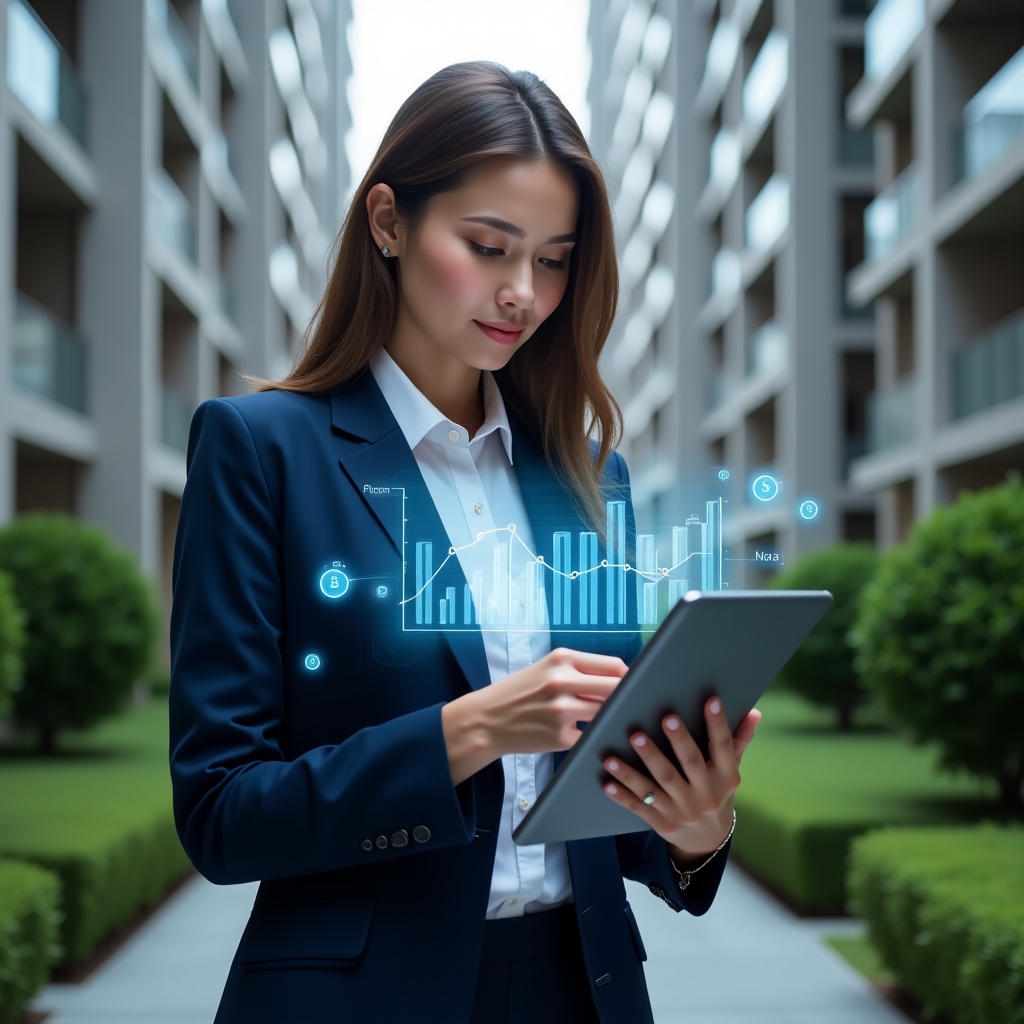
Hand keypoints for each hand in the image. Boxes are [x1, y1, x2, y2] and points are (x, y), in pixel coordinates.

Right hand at [441, 648, 626, 785]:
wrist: (486, 720)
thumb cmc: (518, 692)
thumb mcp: (545, 669)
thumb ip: (579, 670)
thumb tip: (619, 679)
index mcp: (562, 659)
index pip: (614, 665)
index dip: (628, 676)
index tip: (631, 684)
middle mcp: (563, 681)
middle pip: (616, 688)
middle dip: (623, 696)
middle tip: (624, 703)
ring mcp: (562, 710)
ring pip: (605, 712)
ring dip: (607, 716)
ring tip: (601, 717)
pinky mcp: (560, 736)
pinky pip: (590, 735)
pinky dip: (590, 734)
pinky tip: (582, 732)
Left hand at [601, 697, 760, 859]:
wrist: (708, 840)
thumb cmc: (716, 792)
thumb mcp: (730, 772)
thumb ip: (737, 741)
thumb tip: (754, 712)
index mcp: (725, 778)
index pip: (723, 747)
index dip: (718, 724)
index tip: (711, 700)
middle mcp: (705, 795)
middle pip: (689, 764)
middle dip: (678, 741)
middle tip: (665, 718)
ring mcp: (682, 811)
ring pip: (657, 786)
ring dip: (635, 769)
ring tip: (616, 752)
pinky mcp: (662, 823)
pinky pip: (639, 807)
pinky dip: (623, 796)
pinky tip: (607, 783)